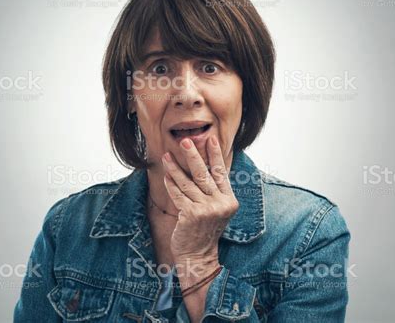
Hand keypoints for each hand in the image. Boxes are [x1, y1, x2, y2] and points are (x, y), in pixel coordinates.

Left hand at [162, 135, 238, 276]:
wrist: (199, 256)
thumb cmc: (206, 230)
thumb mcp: (218, 210)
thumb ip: (214, 190)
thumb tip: (204, 164)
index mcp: (229, 201)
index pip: (221, 172)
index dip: (215, 154)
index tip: (210, 138)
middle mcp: (220, 204)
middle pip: (204, 174)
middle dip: (193, 155)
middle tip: (185, 141)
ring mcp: (206, 209)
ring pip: (187, 183)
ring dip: (175, 168)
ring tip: (167, 156)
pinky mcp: (190, 214)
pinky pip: (178, 194)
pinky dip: (170, 184)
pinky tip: (165, 175)